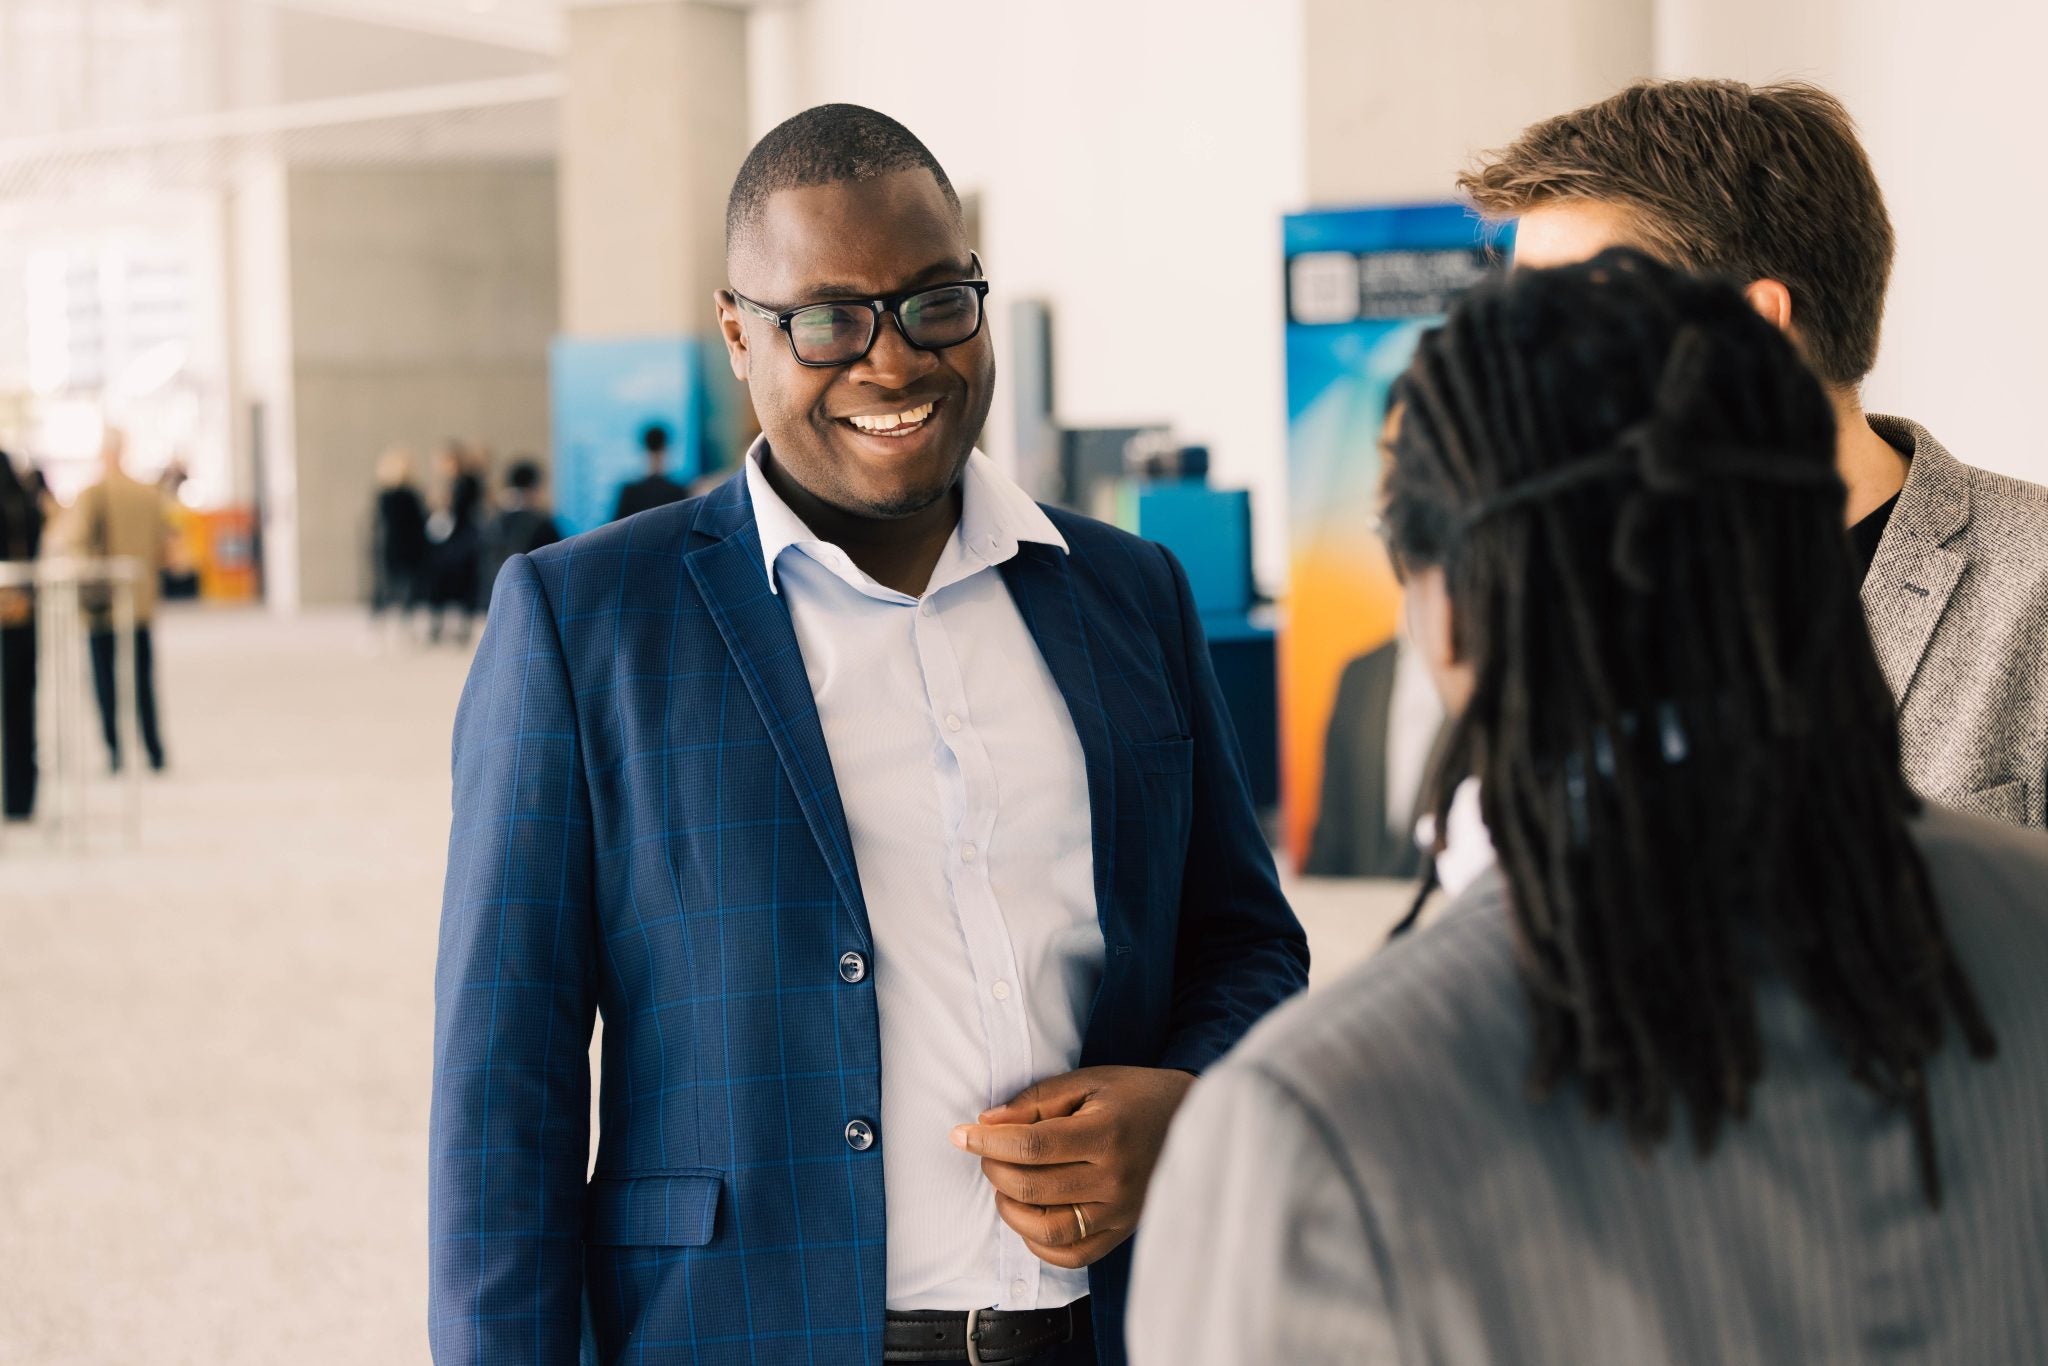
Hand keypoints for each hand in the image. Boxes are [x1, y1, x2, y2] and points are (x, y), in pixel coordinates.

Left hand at [950, 1066, 1195, 1269]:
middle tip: (986, 1152)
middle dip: (994, 1169)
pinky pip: (1071, 1254)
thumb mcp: (1087, 1082)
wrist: (1192, 1120)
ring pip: (1047, 1229)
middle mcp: (1115, 1179)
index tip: (960, 1134)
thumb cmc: (1133, 1096)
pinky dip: (1039, 1242)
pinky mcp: (1122, 1232)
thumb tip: (987, 1123)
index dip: (988, 1142)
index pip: (1032, 1145)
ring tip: (1004, 1184)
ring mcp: (1120, 1212)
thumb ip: (1036, 1101)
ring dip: (1010, 1209)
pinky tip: (1028, 1215)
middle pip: (1032, 1187)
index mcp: (1106, 1133)